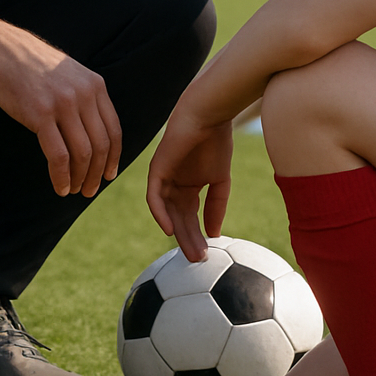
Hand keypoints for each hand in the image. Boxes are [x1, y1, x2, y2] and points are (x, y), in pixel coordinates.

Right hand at [0, 18, 120, 197]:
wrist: (0, 50)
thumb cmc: (32, 65)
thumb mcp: (69, 74)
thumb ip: (84, 97)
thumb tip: (93, 133)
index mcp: (95, 85)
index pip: (114, 129)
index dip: (113, 157)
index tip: (108, 174)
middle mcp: (84, 94)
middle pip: (101, 144)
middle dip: (97, 173)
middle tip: (90, 190)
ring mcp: (63, 104)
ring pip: (83, 153)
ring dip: (80, 178)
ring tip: (74, 191)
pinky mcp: (40, 114)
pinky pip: (59, 155)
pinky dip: (61, 176)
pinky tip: (59, 187)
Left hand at [146, 107, 235, 261]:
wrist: (209, 116)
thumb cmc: (217, 142)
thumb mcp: (220, 180)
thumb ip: (216, 206)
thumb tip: (214, 234)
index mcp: (188, 186)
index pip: (190, 217)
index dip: (197, 235)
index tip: (207, 254)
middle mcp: (173, 184)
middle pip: (179, 218)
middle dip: (188, 239)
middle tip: (198, 260)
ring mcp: (164, 178)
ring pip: (167, 212)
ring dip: (177, 232)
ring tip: (190, 250)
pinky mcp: (156, 170)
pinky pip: (154, 197)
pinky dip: (160, 213)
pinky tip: (169, 229)